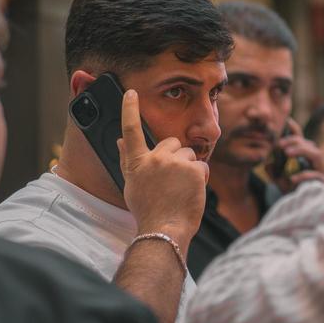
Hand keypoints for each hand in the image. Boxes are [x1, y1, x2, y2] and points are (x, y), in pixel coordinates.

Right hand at [117, 90, 206, 247]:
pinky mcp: (194, 169)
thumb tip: (121, 140)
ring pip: (189, 154)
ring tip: (181, 189)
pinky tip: (192, 192)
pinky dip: (200, 179)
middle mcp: (155, 159)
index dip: (129, 110)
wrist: (164, 229)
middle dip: (175, 156)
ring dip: (189, 168)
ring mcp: (175, 163)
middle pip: (171, 143)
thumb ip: (128, 159)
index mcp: (137, 163)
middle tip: (171, 180)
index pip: (131, 131)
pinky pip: (202, 166)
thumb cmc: (147, 209)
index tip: (131, 92)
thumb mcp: (132, 184)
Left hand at [270, 119, 323, 192]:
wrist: (307, 210)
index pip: (302, 140)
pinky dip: (304, 175)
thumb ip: (274, 173)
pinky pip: (316, 175)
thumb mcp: (281, 183)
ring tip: (287, 153)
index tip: (285, 121)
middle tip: (279, 144)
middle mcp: (315, 163)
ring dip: (301, 150)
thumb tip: (267, 164)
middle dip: (295, 141)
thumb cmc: (296, 194)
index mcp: (306, 159)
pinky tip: (291, 179)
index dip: (295, 129)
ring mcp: (321, 172)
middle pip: (309, 144)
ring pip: (317, 154)